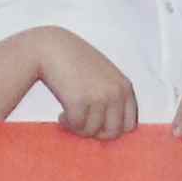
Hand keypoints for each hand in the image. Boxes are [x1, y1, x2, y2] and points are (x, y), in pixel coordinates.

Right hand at [16, 28, 137, 136]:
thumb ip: (113, 97)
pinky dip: (68, 123)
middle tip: (82, 124)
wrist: (51, 47)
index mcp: (125, 87)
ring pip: (92, 131)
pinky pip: (76, 126)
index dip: (112, 129)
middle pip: (112, 132)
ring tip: (69, 115)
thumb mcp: (104, 76)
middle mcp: (116, 92)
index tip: (97, 125)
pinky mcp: (79, 101)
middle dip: (95, 132)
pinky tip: (62, 114)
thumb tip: (110, 129)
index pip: (129, 125)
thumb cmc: (75, 62)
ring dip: (78, 127)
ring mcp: (98, 97)